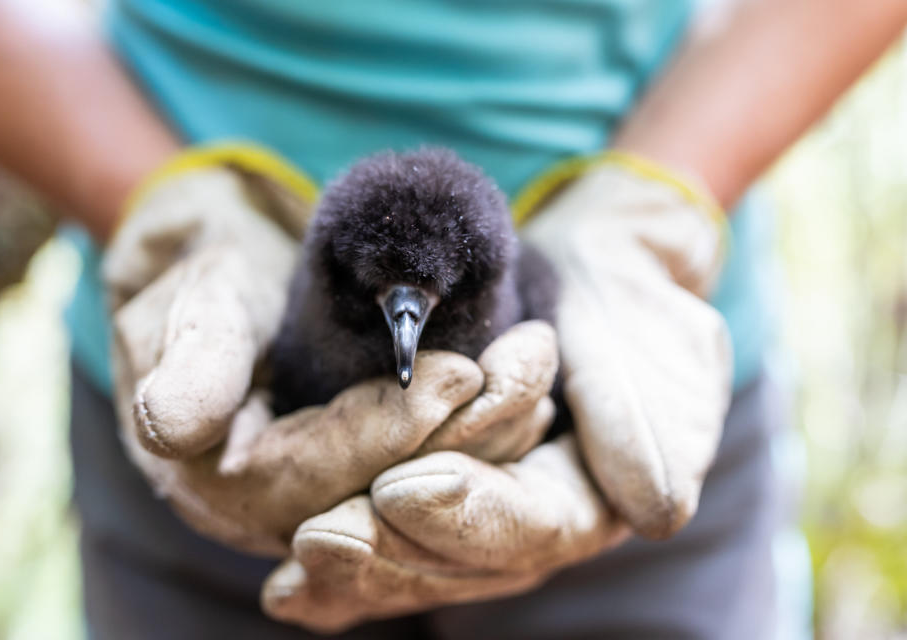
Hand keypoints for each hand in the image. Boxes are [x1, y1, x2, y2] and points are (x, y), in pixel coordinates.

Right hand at [103, 156, 559, 555]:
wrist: (229, 257)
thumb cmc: (208, 265)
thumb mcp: (195, 298)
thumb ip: (193, 360)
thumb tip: (172, 426)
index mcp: (223, 478)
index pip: (315, 477)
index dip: (388, 431)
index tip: (457, 374)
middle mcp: (280, 507)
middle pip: (380, 495)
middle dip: (463, 437)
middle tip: (528, 366)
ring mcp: (329, 492)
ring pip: (417, 488)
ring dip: (488, 437)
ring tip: (536, 371)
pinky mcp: (367, 468)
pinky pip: (431, 468)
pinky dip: (482, 435)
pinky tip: (529, 397)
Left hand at [261, 152, 731, 627]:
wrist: (588, 279)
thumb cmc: (623, 300)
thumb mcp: (654, 342)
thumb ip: (650, 421)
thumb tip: (656, 509)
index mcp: (592, 497)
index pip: (531, 526)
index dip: (468, 515)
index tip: (400, 488)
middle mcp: (529, 524)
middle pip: (461, 563)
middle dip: (390, 554)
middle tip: (320, 538)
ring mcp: (477, 520)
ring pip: (416, 565)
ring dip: (355, 570)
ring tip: (294, 566)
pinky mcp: (434, 506)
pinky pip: (387, 548)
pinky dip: (339, 580)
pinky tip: (285, 592)